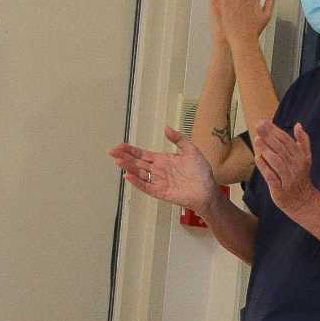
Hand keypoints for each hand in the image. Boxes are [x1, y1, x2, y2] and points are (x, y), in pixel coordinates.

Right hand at [109, 127, 223, 212]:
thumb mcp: (191, 150)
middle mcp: (157, 170)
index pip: (142, 154)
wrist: (207, 190)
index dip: (130, 150)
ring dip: (128, 168)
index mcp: (162, 160)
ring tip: (118, 162)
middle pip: (137, 163)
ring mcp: (158, 181)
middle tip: (111, 152)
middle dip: (124, 157)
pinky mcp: (161, 192)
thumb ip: (178, 139)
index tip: (119, 146)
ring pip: (139, 173)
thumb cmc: (201, 171)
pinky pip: (146, 186)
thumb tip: (166, 128)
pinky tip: (128, 176)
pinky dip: (137, 182)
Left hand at [250, 119, 317, 213]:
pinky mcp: (280, 190)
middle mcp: (295, 166)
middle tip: (258, 126)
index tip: (264, 122)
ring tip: (257, 140)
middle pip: (281, 149)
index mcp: (300, 157)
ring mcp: (288, 178)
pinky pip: (272, 177)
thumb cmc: (301, 178)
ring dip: (267, 150)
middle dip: (269, 137)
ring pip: (277, 162)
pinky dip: (265, 167)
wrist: (303, 202)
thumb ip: (303, 141)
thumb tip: (298, 125)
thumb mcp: (305, 158)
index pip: (287, 141)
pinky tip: (258, 158)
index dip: (275, 130)